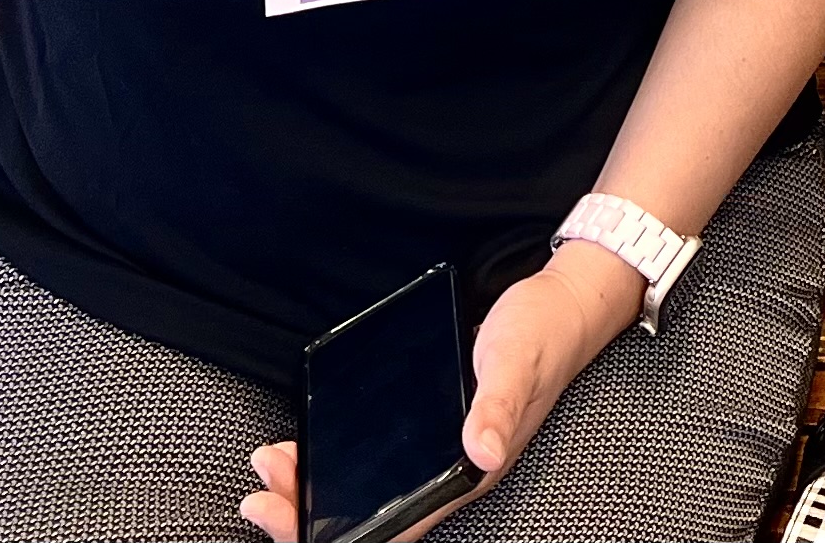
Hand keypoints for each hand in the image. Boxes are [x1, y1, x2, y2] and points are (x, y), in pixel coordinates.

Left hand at [240, 248, 642, 541]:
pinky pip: (378, 456)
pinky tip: (313, 438)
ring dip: (317, 485)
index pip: (391, 526)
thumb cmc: (542, 334)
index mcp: (468, 473)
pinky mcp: (436, 424)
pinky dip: (338, 454)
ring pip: (368, 488)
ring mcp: (442, 449)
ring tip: (274, 463)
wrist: (566, 303)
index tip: (280, 515)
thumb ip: (496, 408)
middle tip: (258, 493)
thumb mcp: (515, 363)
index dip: (332, 534)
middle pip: (370, 514)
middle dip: (307, 512)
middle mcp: (452, 471)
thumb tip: (479, 453)